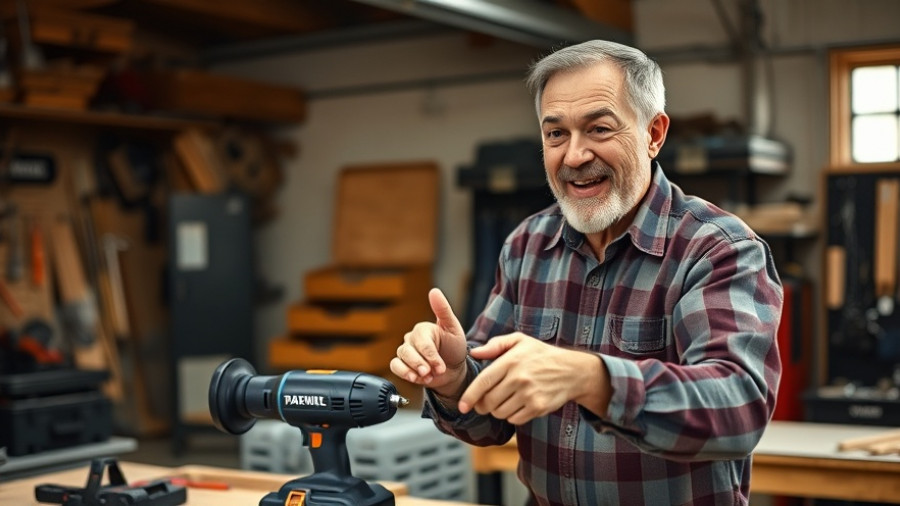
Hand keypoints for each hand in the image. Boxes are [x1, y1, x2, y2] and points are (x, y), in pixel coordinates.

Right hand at [390, 288, 468, 396]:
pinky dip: (405, 374)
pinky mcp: (403, 364)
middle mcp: (412, 339)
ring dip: (414, 371)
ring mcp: (406, 351)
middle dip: (422, 365)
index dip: (431, 356)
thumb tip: (434, 291)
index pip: (422, 342)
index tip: (441, 366)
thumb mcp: (453, 328)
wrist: (454, 369)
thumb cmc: (454, 347)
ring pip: (400, 358)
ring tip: (427, 377)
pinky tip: (417, 379)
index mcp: (423, 329)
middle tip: (434, 373)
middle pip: (408, 351)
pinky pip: (395, 366)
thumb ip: (443, 310)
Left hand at [459, 333, 604, 424]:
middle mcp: (519, 378)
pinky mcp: (538, 407)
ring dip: (496, 411)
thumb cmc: (541, 354)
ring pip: (499, 412)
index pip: (483, 382)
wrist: (572, 370)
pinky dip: (511, 416)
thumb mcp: (520, 341)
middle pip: (488, 401)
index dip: (469, 397)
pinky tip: (517, 405)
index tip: (462, 406)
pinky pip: (514, 419)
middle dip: (481, 405)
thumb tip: (474, 353)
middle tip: (483, 403)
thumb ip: (495, 345)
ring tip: (503, 401)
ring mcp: (529, 395)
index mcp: (511, 361)